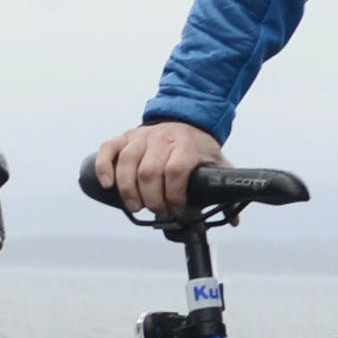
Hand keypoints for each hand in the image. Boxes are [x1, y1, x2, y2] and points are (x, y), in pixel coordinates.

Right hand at [87, 118, 223, 217]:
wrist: (185, 118)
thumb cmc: (198, 147)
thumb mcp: (216, 164)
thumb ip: (223, 190)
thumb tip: (233, 220)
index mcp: (186, 145)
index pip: (175, 171)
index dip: (173, 196)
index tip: (175, 210)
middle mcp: (162, 138)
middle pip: (149, 171)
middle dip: (151, 199)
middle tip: (155, 211)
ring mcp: (141, 136)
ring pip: (127, 163)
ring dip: (128, 190)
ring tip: (135, 207)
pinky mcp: (124, 136)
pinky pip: (109, 149)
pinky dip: (105, 167)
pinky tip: (108, 185)